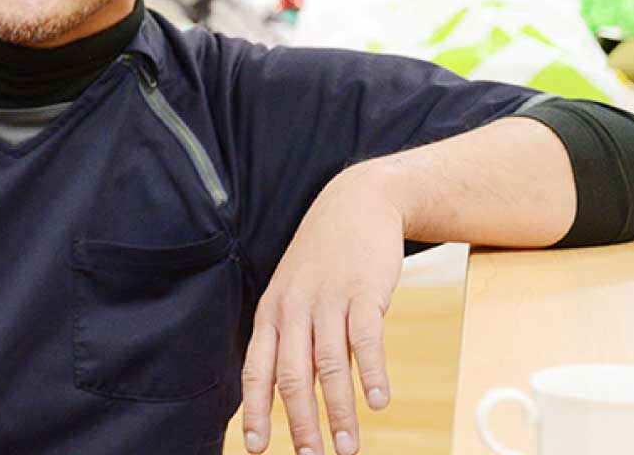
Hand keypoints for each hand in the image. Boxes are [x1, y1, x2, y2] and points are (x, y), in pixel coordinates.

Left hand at [242, 163, 405, 454]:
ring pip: (328, 364)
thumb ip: (289, 337)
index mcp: (272, 313)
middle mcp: (294, 309)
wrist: (356, 203)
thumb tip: (288, 391)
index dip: (255, 410)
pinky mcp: (363, 292)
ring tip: (348, 446)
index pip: (256, 369)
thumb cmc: (324, 260)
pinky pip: (365, 338)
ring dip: (338, 410)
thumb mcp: (293, 293)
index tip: (256, 448)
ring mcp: (328, 299)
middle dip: (299, 423)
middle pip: (291, 375)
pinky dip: (371, 373)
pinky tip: (379, 401)